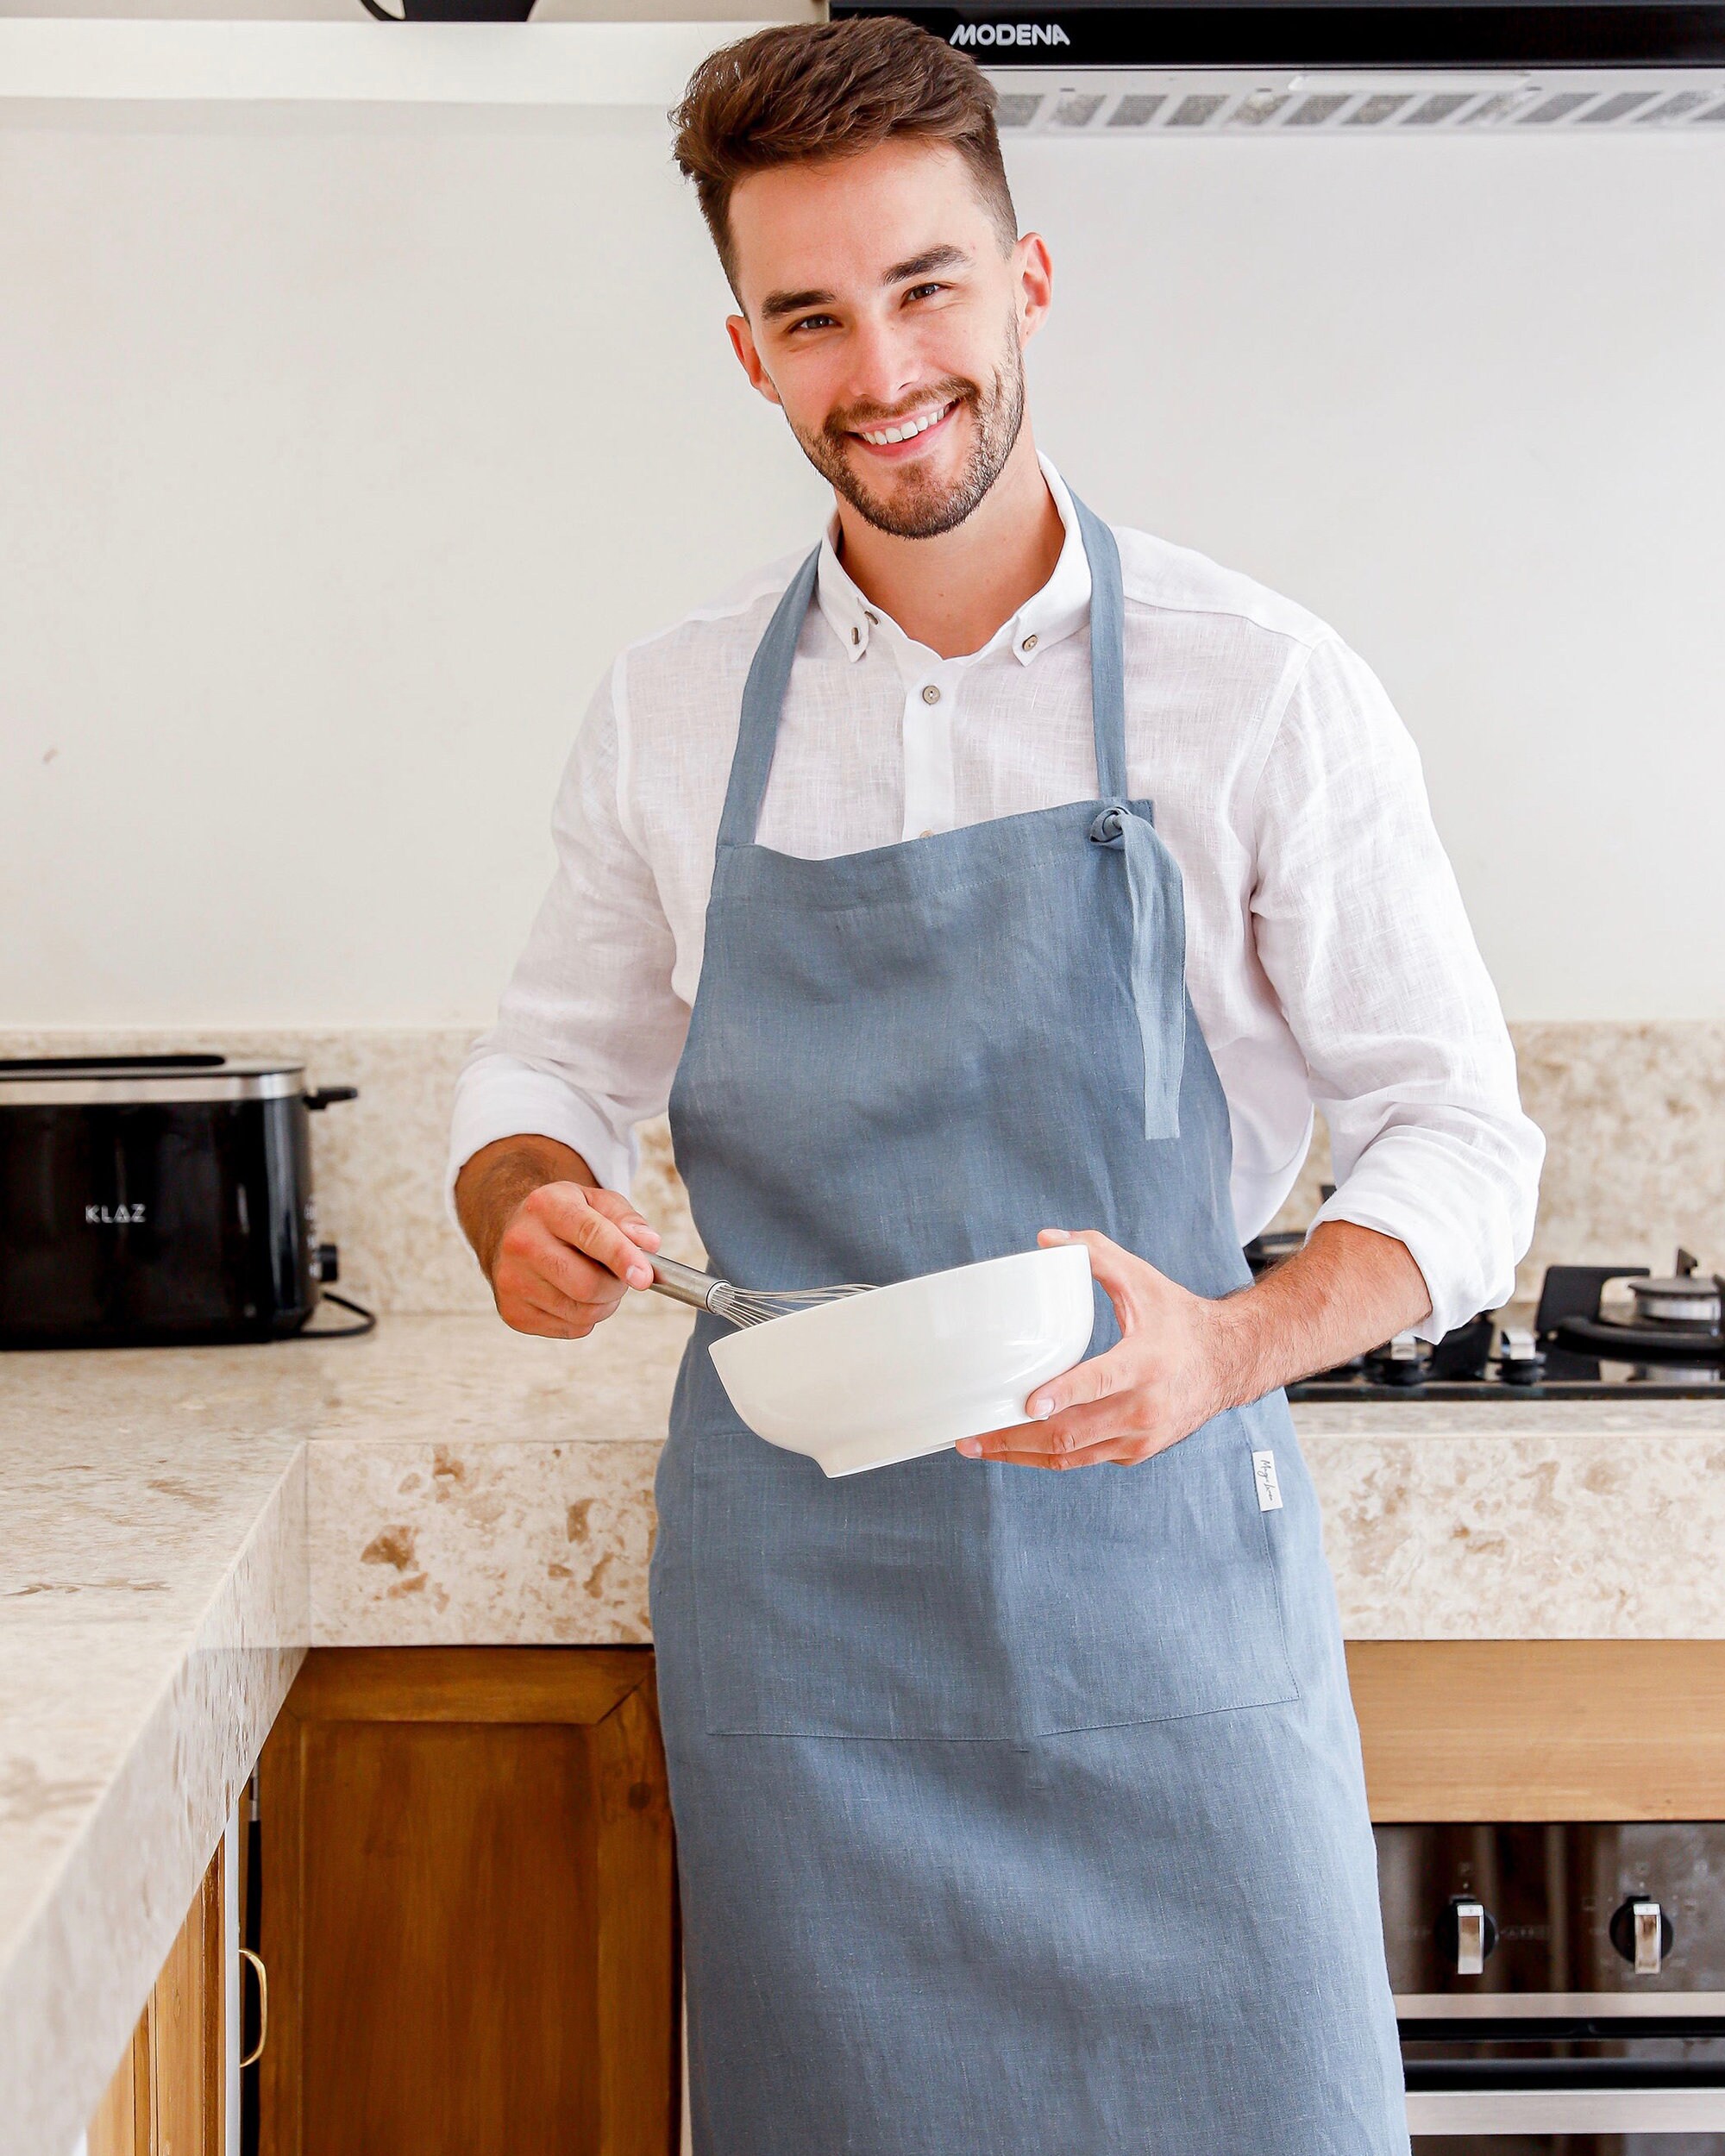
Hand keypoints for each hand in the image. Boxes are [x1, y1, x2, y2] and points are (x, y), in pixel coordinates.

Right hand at [489, 1181, 660, 1340]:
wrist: (512, 1232)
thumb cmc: (563, 1217)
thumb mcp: (596, 1201)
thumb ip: (627, 1219)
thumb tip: (649, 1244)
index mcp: (546, 1206)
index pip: (591, 1234)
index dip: (622, 1257)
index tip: (644, 1277)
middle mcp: (522, 1243)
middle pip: (587, 1284)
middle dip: (616, 1285)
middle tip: (620, 1275)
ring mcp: (512, 1281)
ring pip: (582, 1312)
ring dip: (605, 1303)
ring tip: (596, 1281)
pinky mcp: (513, 1312)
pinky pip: (571, 1329)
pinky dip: (585, 1317)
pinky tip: (573, 1295)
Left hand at [955, 1229, 1238, 1470]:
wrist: (1229, 1362)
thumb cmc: (1180, 1320)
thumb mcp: (1142, 1280)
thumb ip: (1095, 1253)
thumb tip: (1046, 1240)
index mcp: (1146, 1362)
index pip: (1100, 1382)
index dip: (1062, 1394)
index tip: (1028, 1402)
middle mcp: (1144, 1407)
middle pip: (1072, 1432)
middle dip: (1014, 1436)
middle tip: (970, 1434)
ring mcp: (1140, 1436)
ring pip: (1071, 1456)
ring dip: (1020, 1455)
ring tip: (977, 1447)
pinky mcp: (1135, 1452)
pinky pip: (1084, 1459)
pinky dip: (1046, 1456)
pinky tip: (1014, 1447)